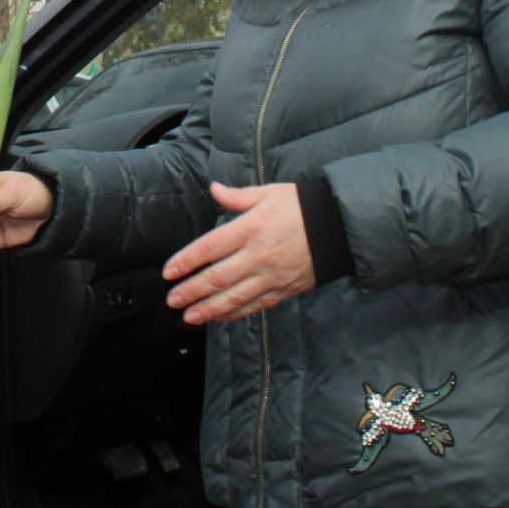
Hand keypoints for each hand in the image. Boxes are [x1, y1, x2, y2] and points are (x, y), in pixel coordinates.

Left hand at [164, 182, 314, 325]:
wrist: (339, 227)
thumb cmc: (302, 206)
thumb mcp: (269, 193)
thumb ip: (238, 196)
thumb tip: (213, 189)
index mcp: (251, 228)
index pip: (209, 247)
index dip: (186, 261)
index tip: (169, 271)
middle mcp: (258, 255)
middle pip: (216, 277)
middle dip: (191, 291)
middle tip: (172, 300)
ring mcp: (271, 276)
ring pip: (234, 298)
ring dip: (208, 309)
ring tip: (189, 316)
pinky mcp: (283, 290)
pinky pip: (254, 306)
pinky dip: (234, 314)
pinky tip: (219, 318)